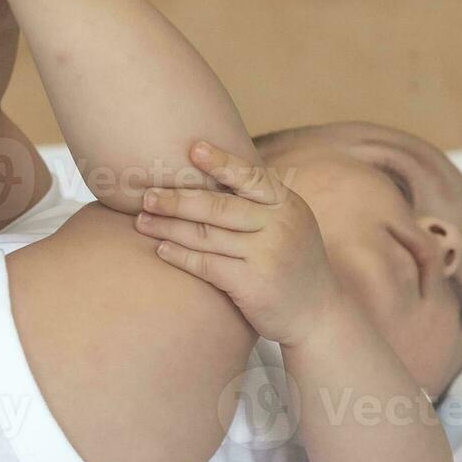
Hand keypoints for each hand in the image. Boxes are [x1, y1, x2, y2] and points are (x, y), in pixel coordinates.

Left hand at [135, 141, 340, 346]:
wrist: (319, 313)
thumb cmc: (293, 262)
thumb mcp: (291, 223)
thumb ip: (261, 202)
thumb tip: (216, 168)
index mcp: (287, 204)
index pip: (250, 176)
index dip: (221, 161)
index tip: (192, 148)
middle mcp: (279, 226)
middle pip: (218, 206)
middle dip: (177, 199)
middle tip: (146, 195)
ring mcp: (267, 256)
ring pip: (207, 235)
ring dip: (169, 227)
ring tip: (142, 221)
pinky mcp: (253, 285)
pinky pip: (207, 265)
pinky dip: (180, 256)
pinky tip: (161, 250)